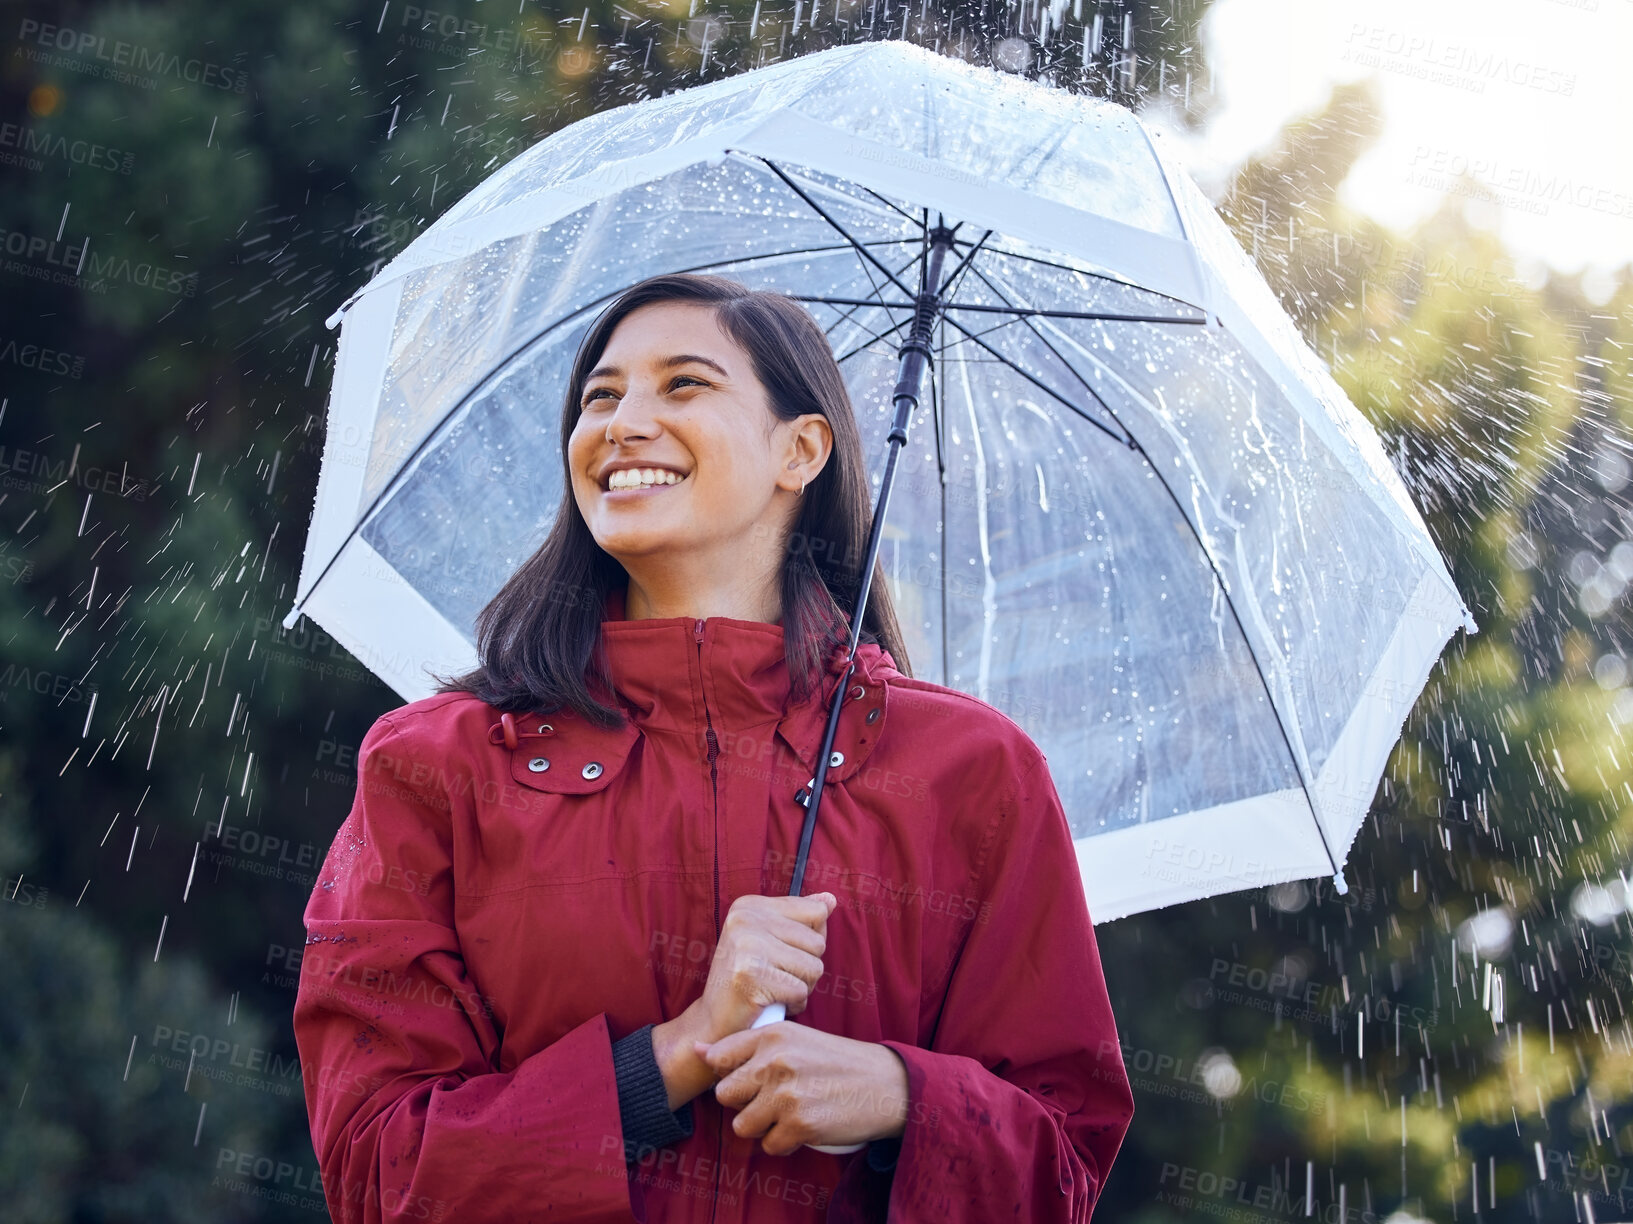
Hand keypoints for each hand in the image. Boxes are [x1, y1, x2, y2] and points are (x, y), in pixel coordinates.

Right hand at [650, 891, 835, 1111]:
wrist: (712, 1022)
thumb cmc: (748, 980)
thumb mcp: (770, 939)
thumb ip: (800, 917)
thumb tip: (831, 899)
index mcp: (750, 905)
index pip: (817, 912)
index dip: (810, 941)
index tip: (781, 953)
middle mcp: (745, 918)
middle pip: (818, 942)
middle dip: (806, 967)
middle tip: (776, 977)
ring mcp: (746, 945)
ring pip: (814, 967)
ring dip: (801, 987)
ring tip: (774, 990)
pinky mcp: (750, 975)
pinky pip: (800, 991)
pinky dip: (792, 1004)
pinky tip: (770, 1004)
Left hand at [692, 1023, 908, 1155]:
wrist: (885, 1085)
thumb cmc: (836, 1061)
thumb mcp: (794, 1040)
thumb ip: (747, 1046)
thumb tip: (696, 1050)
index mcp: (772, 1035)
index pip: (718, 1058)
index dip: (730, 1073)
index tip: (750, 1077)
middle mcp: (775, 1061)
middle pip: (725, 1095)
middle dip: (745, 1102)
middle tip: (774, 1098)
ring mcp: (786, 1094)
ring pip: (742, 1125)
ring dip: (763, 1126)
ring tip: (789, 1113)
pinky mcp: (800, 1124)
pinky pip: (769, 1145)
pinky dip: (784, 1142)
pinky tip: (804, 1126)